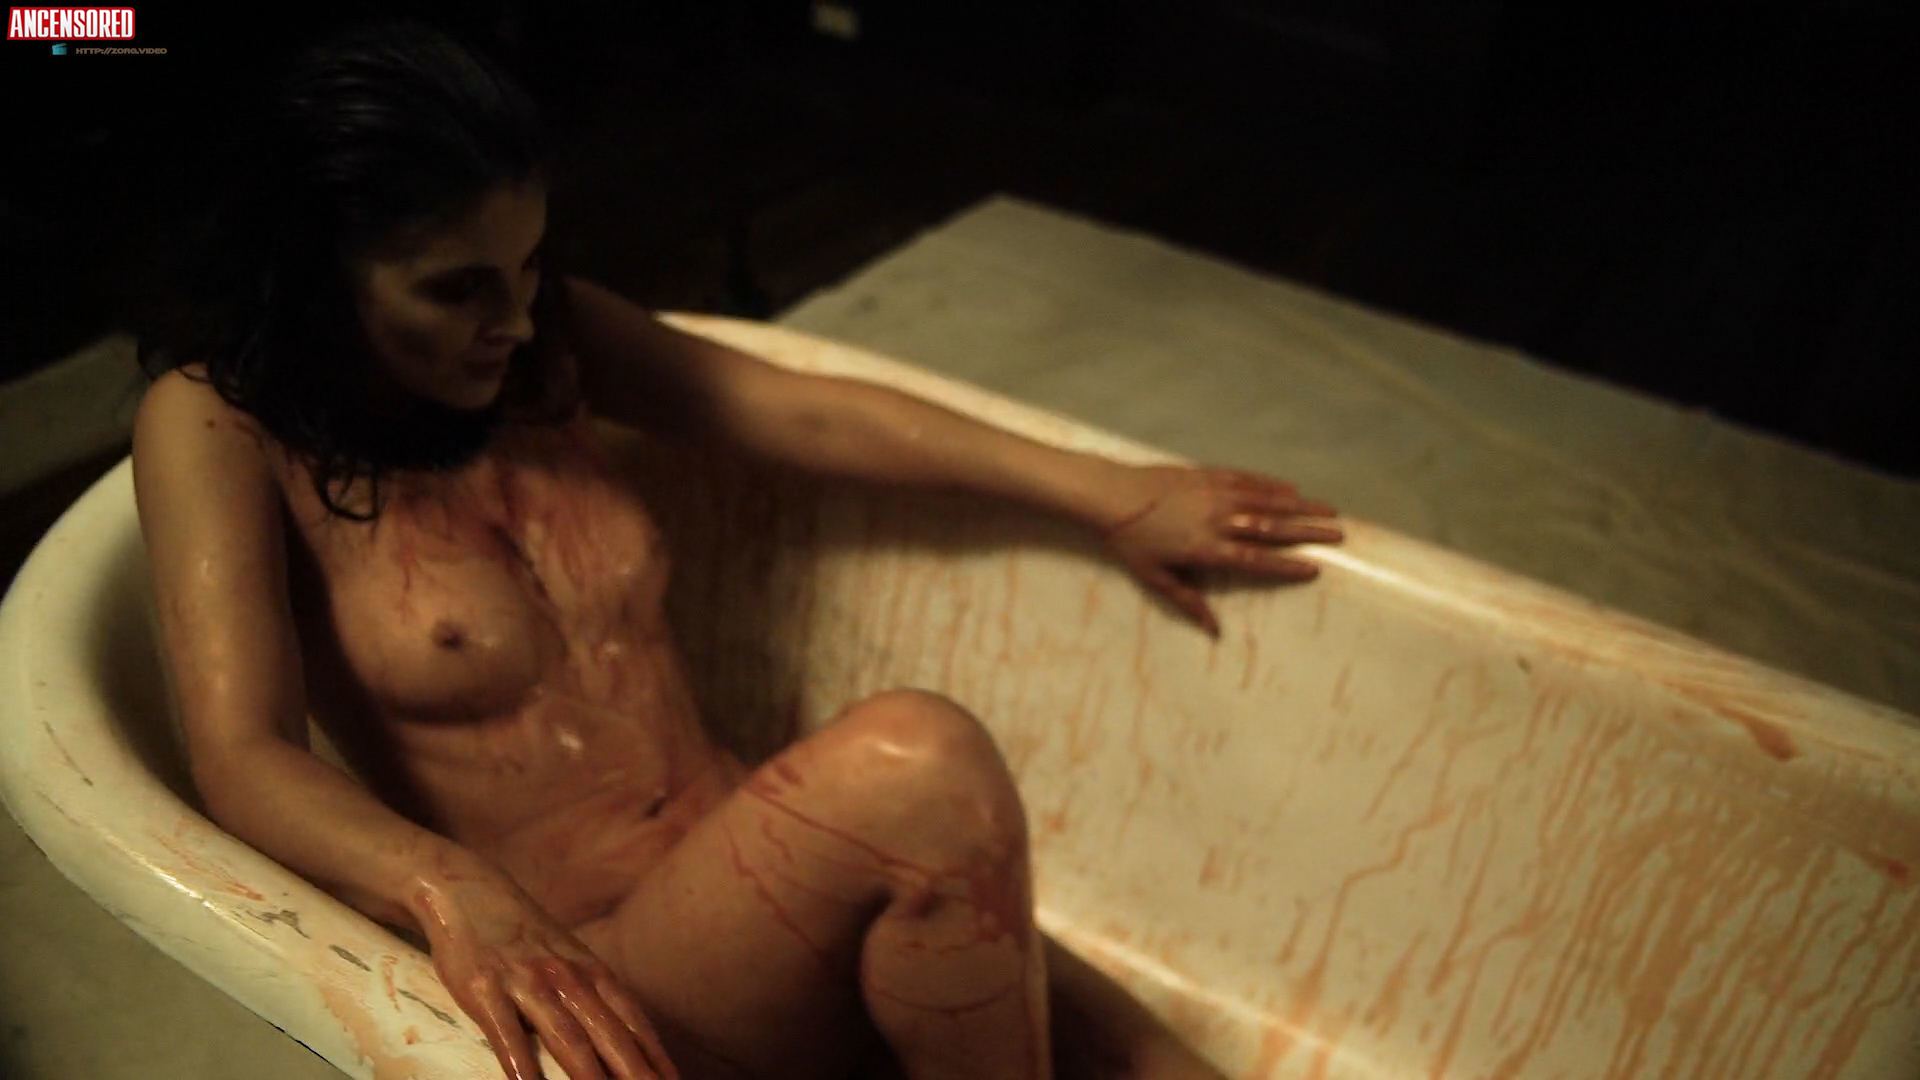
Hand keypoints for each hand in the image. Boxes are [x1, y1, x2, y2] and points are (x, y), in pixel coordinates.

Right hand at [413, 868, 679, 1079]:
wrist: (468, 889)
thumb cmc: (523, 934)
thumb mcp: (568, 958)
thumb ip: (592, 995)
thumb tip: (620, 1036)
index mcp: (592, 973)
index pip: (634, 1022)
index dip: (656, 1056)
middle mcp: (569, 978)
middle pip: (611, 1035)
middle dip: (637, 1072)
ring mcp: (529, 983)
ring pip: (568, 1038)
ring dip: (591, 1076)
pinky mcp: (486, 989)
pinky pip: (506, 1033)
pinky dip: (520, 1064)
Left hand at [1095, 463, 1342, 637]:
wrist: (1111, 495)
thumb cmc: (1130, 541)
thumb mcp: (1155, 578)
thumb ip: (1188, 601)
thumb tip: (1214, 632)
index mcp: (1205, 549)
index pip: (1254, 560)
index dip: (1285, 565)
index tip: (1314, 568)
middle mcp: (1216, 520)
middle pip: (1269, 528)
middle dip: (1306, 531)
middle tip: (1338, 535)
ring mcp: (1214, 494)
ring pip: (1265, 500)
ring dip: (1299, 505)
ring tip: (1329, 510)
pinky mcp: (1207, 475)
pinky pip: (1246, 479)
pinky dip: (1271, 484)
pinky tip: (1292, 488)